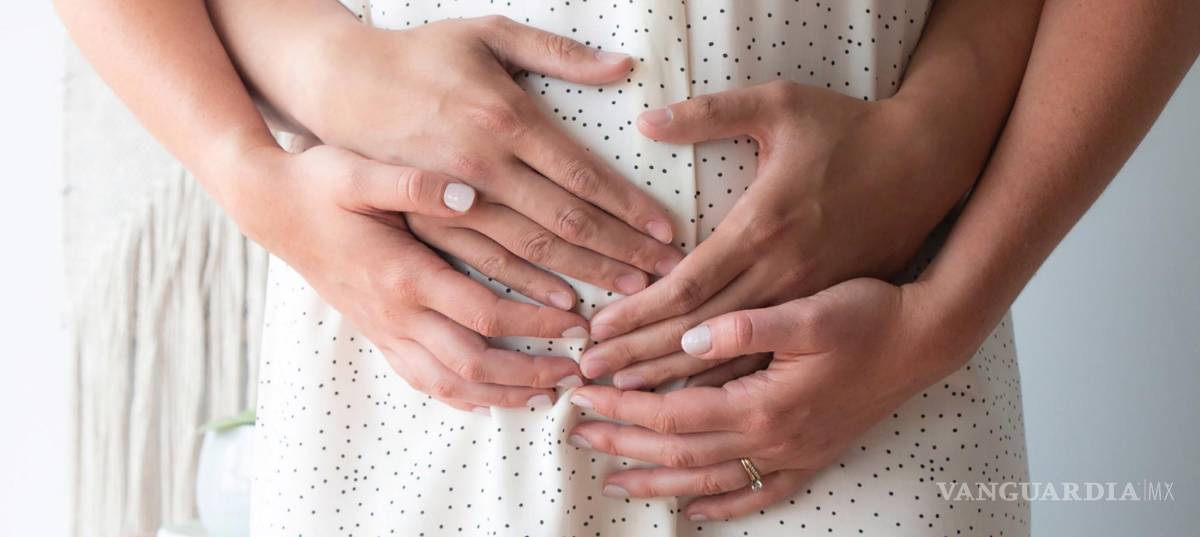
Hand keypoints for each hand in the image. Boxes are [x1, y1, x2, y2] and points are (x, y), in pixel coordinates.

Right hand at [227, 143, 588, 412]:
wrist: (269, 208)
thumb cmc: (317, 184)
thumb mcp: (360, 172)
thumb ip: (415, 185)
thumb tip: (469, 192)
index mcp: (403, 275)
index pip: (485, 314)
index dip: (536, 324)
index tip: (578, 322)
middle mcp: (395, 313)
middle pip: (473, 364)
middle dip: (529, 374)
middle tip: (575, 373)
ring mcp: (383, 329)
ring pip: (448, 384)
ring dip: (500, 395)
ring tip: (544, 397)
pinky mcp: (376, 333)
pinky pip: (421, 380)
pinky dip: (460, 396)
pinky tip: (488, 399)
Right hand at [278, 14, 683, 299]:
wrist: (339, 85)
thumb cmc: (420, 54)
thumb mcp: (487, 33)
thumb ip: (557, 52)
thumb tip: (622, 66)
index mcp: (503, 120)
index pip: (582, 176)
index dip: (628, 207)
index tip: (667, 231)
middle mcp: (481, 168)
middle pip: (565, 224)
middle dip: (621, 253)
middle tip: (666, 276)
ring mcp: (451, 202)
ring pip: (529, 255)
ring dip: (583, 277)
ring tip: (628, 297)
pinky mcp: (427, 223)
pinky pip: (483, 267)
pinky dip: (524, 292)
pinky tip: (559, 308)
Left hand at [565, 278, 968, 519]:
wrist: (925, 340)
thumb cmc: (868, 316)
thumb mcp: (807, 311)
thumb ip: (745, 327)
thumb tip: (689, 338)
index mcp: (762, 404)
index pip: (672, 413)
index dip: (623, 406)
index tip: (584, 395)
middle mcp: (773, 440)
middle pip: (680, 453)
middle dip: (625, 443)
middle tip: (578, 435)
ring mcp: (793, 455)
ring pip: (710, 481)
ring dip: (659, 481)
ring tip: (616, 480)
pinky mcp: (811, 457)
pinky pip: (759, 494)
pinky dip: (724, 506)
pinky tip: (696, 511)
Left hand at [579, 81, 966, 386]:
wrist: (929, 166)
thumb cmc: (850, 130)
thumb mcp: (781, 104)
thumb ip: (711, 114)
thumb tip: (646, 120)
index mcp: (763, 228)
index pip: (685, 287)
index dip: (635, 314)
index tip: (594, 332)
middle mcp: (781, 275)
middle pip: (696, 333)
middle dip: (638, 357)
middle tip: (588, 376)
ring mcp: (806, 301)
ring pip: (730, 359)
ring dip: (674, 380)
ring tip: (623, 397)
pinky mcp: (824, 312)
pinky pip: (768, 362)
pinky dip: (727, 383)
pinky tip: (693, 404)